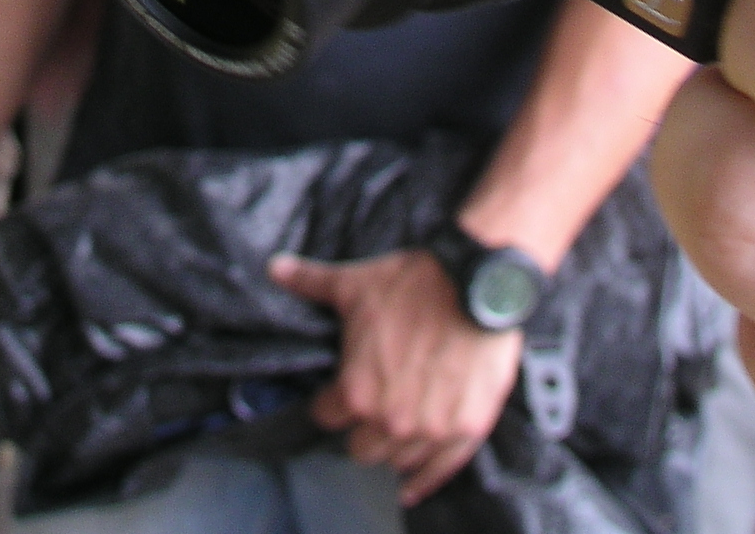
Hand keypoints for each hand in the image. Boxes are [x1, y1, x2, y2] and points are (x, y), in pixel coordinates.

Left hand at [269, 248, 519, 504]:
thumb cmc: (414, 285)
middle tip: (371, 409)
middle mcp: (390, 421)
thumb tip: (276, 268)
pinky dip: (426, 478)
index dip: (330, 403)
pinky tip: (411, 487)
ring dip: (394, 447)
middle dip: (361, 430)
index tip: (338, 395)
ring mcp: (430, 430)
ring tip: (395, 429)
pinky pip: (441, 469)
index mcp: (356, 392)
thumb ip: (312, 282)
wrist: (478, 285)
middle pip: (361, 448)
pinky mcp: (467, 429)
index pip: (327, 417)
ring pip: (398, 461)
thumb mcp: (356, 283)